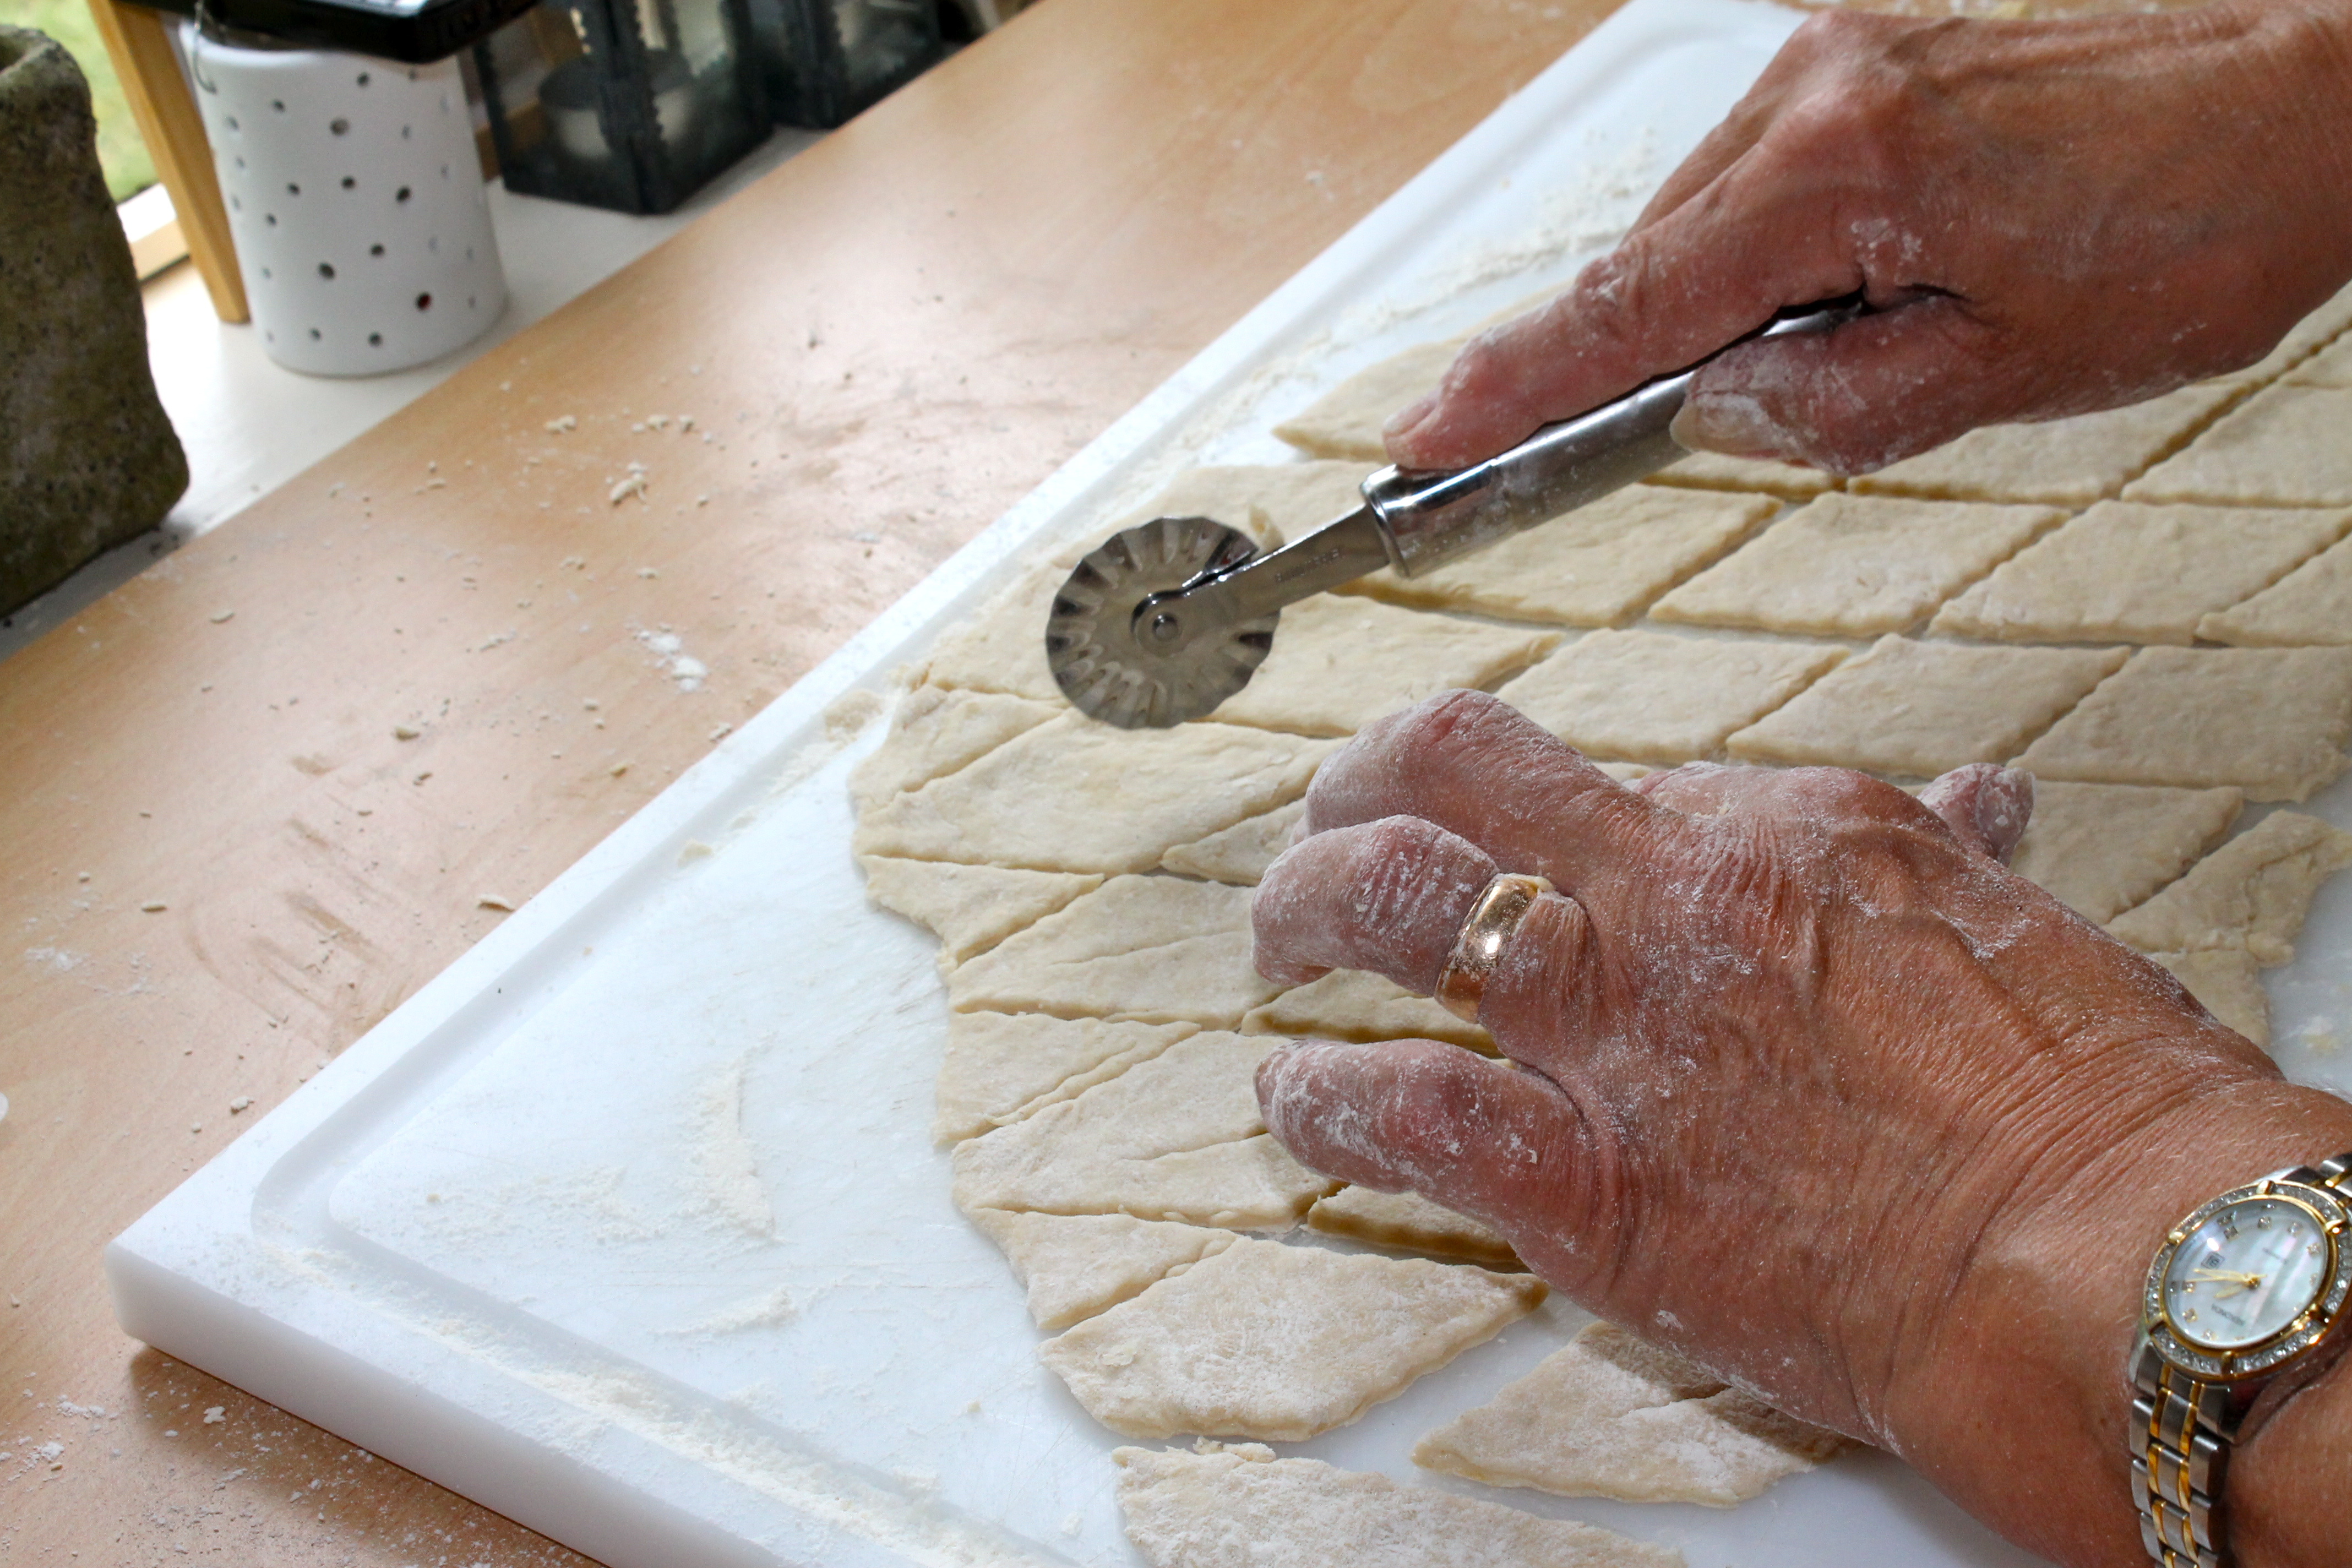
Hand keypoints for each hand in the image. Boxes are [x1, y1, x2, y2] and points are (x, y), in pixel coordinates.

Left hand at [1249, 691, 2351, 1566]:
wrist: (2101, 1249)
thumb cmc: (2084, 1100)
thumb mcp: (2010, 925)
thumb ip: (1950, 856)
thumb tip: (1975, 806)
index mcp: (1773, 829)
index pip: (1597, 780)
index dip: (1538, 818)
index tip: (1521, 852)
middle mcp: (1668, 897)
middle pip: (1448, 768)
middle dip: (1353, 788)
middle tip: (1324, 837)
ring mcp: (1614, 1033)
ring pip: (1390, 904)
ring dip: (1302, 916)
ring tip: (1277, 953)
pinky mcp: (1588, 1179)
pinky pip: (1401, 1110)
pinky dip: (1322, 1105)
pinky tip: (1295, 1106)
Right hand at [1384, 0, 2351, 474]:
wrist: (2314, 94)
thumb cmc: (2195, 230)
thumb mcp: (2007, 373)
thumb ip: (1829, 411)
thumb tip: (1708, 416)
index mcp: (1839, 173)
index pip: (1624, 308)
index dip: (1510, 388)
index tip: (1420, 442)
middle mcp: (1811, 93)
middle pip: (1644, 260)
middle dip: (1614, 363)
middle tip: (1584, 449)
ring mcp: (1833, 61)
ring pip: (1694, 219)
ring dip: (1704, 309)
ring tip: (1837, 352)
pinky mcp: (1864, 55)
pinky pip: (1751, 178)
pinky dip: (1748, 254)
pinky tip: (1825, 294)